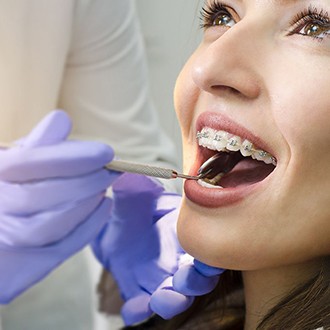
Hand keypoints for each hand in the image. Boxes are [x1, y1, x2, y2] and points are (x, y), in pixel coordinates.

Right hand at [0, 110, 118, 302]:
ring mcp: (6, 239)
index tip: (106, 152)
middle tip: (111, 171)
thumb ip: (37, 145)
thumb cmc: (12, 189)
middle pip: (41, 196)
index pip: (30, 164)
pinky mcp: (25, 264)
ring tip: (104, 187)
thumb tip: (61, 120)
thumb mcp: (17, 163)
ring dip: (87, 203)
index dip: (72, 157)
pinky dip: (90, 225)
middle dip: (85, 181)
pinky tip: (105, 206)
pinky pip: (61, 247)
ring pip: (49, 225)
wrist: (3, 233)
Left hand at [92, 173, 223, 324]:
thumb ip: (135, 188)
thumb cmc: (130, 206)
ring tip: (160, 298)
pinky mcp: (138, 289)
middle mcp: (177, 258)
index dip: (213, 254)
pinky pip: (141, 307)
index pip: (208, 246)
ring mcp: (158, 276)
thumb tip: (130, 177)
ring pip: (175, 297)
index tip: (209, 257)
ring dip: (172, 301)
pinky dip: (138, 311)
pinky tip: (132, 307)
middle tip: (184, 279)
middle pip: (198, 278)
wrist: (110, 224)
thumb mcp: (131, 194)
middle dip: (196, 282)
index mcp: (184, 232)